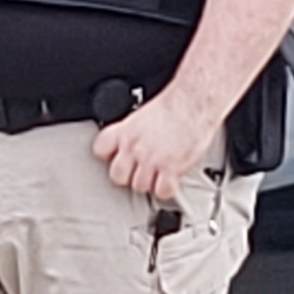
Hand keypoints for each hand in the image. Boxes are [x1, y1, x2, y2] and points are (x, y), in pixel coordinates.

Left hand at [92, 87, 218, 202]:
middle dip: (127, 176)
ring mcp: (152, 160)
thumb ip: (132, 130)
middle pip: (117, 176)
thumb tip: (129, 138)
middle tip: (138, 170)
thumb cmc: (174, 104)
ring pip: (139, 187)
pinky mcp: (171, 169)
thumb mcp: (142, 114)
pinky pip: (162, 192)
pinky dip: (166, 189)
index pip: (100, 149)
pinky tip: (170, 181)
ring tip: (157, 175)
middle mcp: (135, 147)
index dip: (108, 155)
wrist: (193, 102)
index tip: (117, 156)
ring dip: (149, 183)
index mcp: (126, 131)